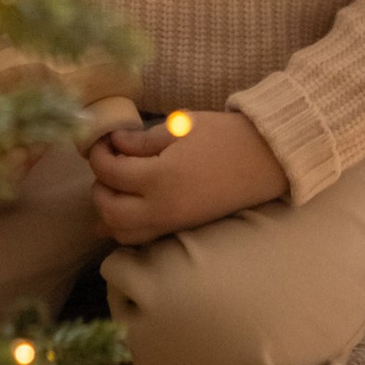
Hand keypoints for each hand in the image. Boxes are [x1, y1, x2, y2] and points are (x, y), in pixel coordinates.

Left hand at [88, 108, 286, 244]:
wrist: (265, 160)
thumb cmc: (225, 136)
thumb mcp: (181, 127)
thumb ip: (142, 140)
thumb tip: (114, 143)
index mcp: (160, 178)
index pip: (111, 173)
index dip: (98, 155)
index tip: (101, 140)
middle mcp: (161, 209)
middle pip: (109, 210)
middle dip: (99, 186)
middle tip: (106, 162)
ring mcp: (172, 224)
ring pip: (122, 232)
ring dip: (109, 211)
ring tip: (117, 184)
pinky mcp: (182, 230)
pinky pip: (142, 237)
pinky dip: (127, 226)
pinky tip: (130, 205)